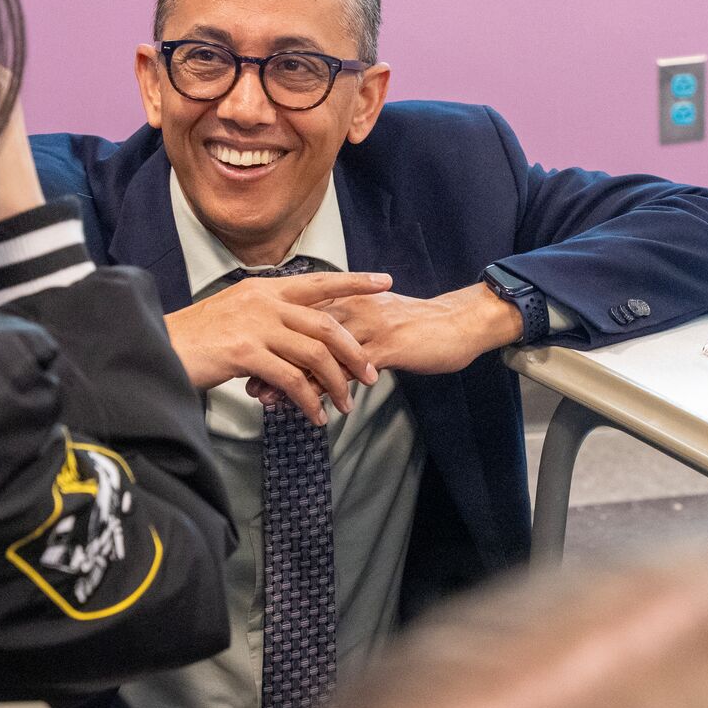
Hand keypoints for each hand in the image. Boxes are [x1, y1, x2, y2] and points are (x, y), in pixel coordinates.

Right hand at [164, 272, 389, 423]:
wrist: (156, 347)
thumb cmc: (194, 339)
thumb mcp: (233, 315)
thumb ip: (265, 318)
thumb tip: (294, 334)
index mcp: (263, 289)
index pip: (318, 280)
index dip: (353, 281)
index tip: (383, 281)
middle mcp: (263, 301)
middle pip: (325, 323)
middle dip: (354, 350)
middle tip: (371, 374)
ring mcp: (255, 325)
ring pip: (314, 354)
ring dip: (336, 382)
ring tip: (346, 405)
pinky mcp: (245, 352)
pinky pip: (291, 379)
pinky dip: (308, 400)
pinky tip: (314, 416)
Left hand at [245, 284, 521, 401]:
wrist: (456, 325)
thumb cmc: (414, 326)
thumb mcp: (373, 320)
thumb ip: (344, 330)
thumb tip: (316, 348)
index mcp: (346, 298)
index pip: (298, 317)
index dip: (272, 341)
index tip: (250, 362)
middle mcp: (351, 307)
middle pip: (300, 335)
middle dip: (273, 362)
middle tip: (251, 387)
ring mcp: (367, 327)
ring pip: (318, 355)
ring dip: (293, 380)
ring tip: (272, 403)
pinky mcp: (384, 347)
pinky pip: (347, 372)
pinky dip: (327, 391)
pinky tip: (314, 409)